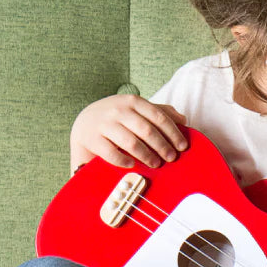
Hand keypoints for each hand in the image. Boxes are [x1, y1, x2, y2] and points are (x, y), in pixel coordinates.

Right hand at [70, 94, 188, 170]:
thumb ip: (158, 112)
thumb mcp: (136, 110)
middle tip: (171, 158)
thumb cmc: (117, 119)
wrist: (84, 124)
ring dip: (147, 155)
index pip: (158, 117)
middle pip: (147, 130)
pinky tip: (132, 165)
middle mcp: (118, 110)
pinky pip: (111, 153)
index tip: (183, 146)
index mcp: (133, 102)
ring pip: (131, 142)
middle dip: (162, 146)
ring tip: (155, 164)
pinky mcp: (91, 139)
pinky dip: (124, 161)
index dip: (173, 133)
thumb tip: (182, 119)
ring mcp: (103, 124)